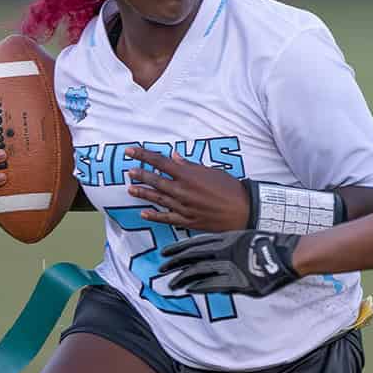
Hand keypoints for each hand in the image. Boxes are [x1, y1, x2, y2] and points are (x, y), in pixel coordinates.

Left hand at [127, 147, 250, 230]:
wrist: (243, 210)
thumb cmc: (230, 188)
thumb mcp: (210, 171)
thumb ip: (190, 166)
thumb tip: (175, 158)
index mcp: (188, 175)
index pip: (160, 162)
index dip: (143, 156)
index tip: (130, 151)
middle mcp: (182, 191)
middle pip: (155, 180)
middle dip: (140, 174)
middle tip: (129, 171)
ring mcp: (183, 207)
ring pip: (158, 199)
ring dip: (143, 193)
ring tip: (131, 189)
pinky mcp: (188, 221)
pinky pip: (167, 218)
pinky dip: (155, 215)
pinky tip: (144, 212)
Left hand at [159, 231, 300, 297]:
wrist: (286, 254)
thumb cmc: (268, 246)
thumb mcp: (244, 239)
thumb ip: (227, 247)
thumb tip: (216, 254)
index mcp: (225, 239)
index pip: (194, 243)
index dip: (178, 249)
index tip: (165, 253)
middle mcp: (223, 251)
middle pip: (191, 257)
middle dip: (174, 264)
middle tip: (160, 270)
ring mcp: (229, 266)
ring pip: (198, 271)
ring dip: (182, 278)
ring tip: (171, 284)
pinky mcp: (236, 281)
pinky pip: (212, 284)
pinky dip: (199, 287)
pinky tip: (188, 290)